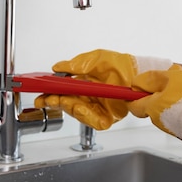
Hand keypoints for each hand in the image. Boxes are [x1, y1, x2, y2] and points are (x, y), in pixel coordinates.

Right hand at [34, 49, 171, 129]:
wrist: (140, 72)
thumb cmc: (121, 65)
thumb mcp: (96, 59)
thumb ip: (77, 64)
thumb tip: (58, 68)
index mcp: (83, 84)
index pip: (62, 92)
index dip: (50, 94)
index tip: (41, 94)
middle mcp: (88, 97)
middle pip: (67, 105)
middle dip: (57, 102)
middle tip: (50, 99)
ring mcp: (98, 107)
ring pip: (78, 113)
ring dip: (72, 107)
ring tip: (72, 100)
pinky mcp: (108, 116)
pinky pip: (95, 122)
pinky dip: (90, 117)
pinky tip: (89, 108)